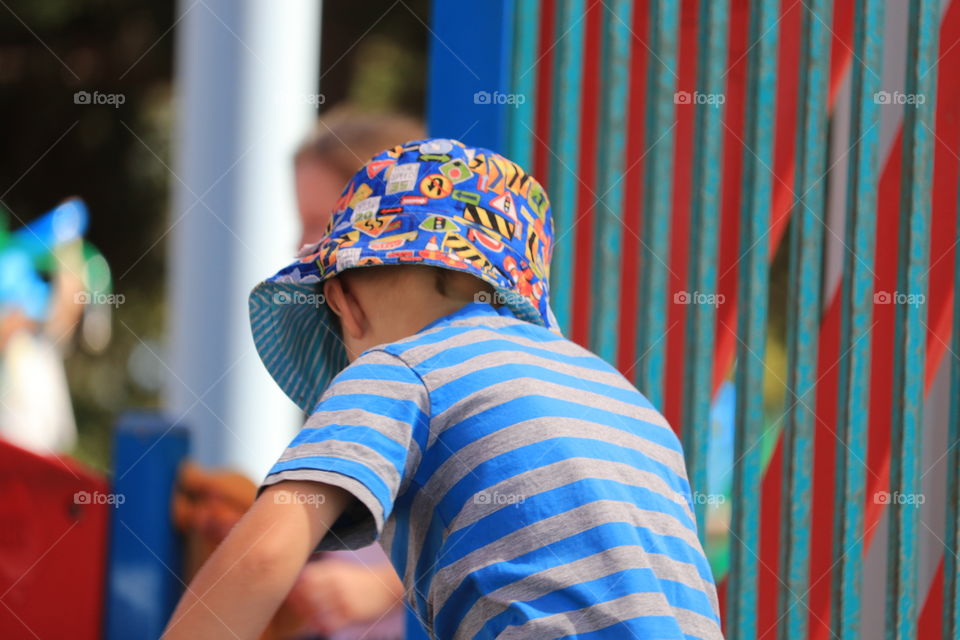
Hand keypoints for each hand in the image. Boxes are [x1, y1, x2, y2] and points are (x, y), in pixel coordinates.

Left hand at [287, 557, 403, 634]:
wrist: (386, 586)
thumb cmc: (361, 579)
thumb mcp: (342, 570)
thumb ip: (323, 573)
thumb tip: (301, 578)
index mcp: (332, 570)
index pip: (305, 578)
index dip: (295, 587)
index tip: (292, 594)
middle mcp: (335, 583)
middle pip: (307, 594)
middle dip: (298, 603)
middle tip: (296, 609)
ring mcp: (343, 599)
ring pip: (315, 610)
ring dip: (308, 616)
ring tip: (308, 619)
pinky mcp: (350, 613)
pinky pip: (329, 623)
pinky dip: (321, 626)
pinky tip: (322, 626)